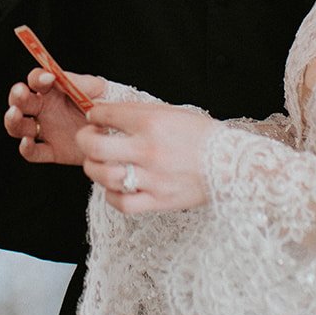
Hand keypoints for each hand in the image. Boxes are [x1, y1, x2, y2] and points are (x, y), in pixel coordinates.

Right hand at [4, 67, 106, 165]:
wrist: (116, 132)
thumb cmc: (104, 104)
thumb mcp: (97, 89)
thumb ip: (81, 83)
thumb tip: (63, 78)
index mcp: (52, 89)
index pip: (36, 79)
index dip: (38, 77)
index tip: (48, 78)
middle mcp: (43, 108)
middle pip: (20, 101)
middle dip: (17, 96)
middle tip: (21, 92)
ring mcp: (45, 130)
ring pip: (19, 126)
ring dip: (13, 120)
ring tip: (15, 114)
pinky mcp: (51, 150)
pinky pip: (33, 152)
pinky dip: (26, 148)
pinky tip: (27, 142)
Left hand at [76, 101, 214, 212]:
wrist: (232, 164)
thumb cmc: (203, 136)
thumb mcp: (172, 112)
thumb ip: (139, 111)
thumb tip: (108, 112)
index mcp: (152, 122)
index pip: (106, 114)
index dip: (94, 115)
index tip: (95, 118)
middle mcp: (149, 149)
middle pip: (95, 146)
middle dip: (83, 140)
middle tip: (87, 139)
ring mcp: (153, 177)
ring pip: (104, 175)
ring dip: (94, 169)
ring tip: (99, 164)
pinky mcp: (159, 200)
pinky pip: (122, 203)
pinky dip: (112, 195)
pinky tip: (115, 186)